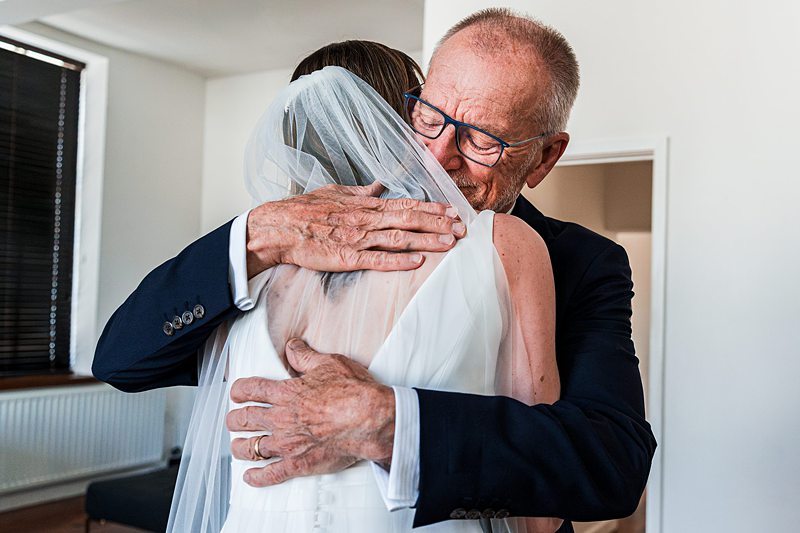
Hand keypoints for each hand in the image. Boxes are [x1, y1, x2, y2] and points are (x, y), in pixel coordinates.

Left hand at [227, 338, 395, 486]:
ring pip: (252, 448)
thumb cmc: (353, 392)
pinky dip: (258, 477)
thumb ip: (305, 357)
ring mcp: (288, 443)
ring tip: (238, 446)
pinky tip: (251, 476)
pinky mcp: (299, 464)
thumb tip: (292, 347)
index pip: (251, 389)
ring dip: (240, 447)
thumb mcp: (328, 363)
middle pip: (245, 419)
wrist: (369, 420)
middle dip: (235, 419)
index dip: (239, 390)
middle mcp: (281, 419)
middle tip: (233, 420)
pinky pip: (271, 474)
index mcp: (286, 393)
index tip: (237, 393)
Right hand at [245, 182, 466, 276]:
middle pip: (409, 219)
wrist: (277, 227)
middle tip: (462, 227)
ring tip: (450, 243)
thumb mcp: (336, 193)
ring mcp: (357, 238)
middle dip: (438, 223)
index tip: (452, 210)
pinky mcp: (346, 257)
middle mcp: (365, 219)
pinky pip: (376, 260)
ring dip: (427, 240)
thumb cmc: (304, 211)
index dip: (431, 207)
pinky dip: (398, 261)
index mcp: (365, 204)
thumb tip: (382, 184)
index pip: (405, 204)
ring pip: (399, 238)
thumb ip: (362, 191)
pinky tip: (418, 262)